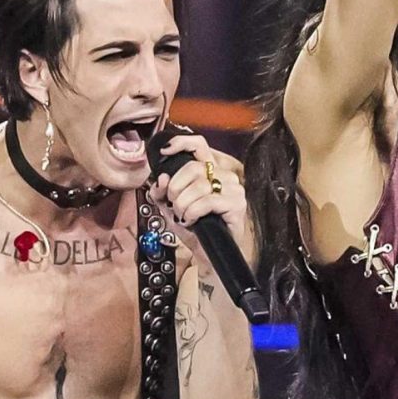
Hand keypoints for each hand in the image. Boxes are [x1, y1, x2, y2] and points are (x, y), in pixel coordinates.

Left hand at [149, 131, 251, 266]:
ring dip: (183, 204)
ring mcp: (234, 189)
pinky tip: (191, 221)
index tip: (164, 152)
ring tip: (182, 216)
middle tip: (173, 204)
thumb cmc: (195, 229)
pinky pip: (207, 201)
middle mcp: (225, 176)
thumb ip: (162, 192)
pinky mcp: (237, 205)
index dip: (181, 143)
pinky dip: (192, 212)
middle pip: (192, 168)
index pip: (199, 145)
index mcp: (211, 171)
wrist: (210, 255)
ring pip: (199, 185)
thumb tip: (161, 179)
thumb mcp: (171, 208)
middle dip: (175, 188)